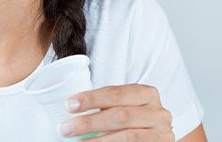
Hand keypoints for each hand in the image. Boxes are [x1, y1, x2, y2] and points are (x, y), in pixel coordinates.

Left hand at [57, 84, 173, 140]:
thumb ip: (104, 105)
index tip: (69, 105)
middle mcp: (159, 113)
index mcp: (147, 94)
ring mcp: (163, 134)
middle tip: (66, 128)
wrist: (151, 137)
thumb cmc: (130, 119)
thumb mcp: (121, 106)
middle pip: (120, 116)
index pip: (115, 93)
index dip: (91, 99)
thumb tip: (71, 107)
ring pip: (128, 137)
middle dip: (89, 122)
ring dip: (98, 141)